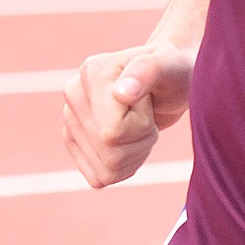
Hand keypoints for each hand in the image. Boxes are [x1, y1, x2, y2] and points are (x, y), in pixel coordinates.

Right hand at [63, 43, 194, 188]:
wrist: (169, 83)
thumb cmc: (174, 71)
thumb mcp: (171, 66)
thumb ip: (148, 72)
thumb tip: (121, 94)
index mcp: (93, 72)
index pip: (113, 132)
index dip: (142, 127)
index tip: (149, 103)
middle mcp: (74, 94)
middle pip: (109, 154)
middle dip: (141, 142)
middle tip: (149, 116)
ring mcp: (70, 119)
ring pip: (105, 171)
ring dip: (135, 155)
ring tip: (141, 126)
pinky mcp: (73, 141)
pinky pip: (98, 178)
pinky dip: (123, 168)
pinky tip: (130, 143)